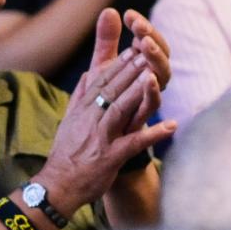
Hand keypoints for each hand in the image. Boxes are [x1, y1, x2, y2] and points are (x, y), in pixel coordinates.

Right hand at [35, 10, 178, 214]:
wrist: (58, 185)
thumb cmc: (69, 152)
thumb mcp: (71, 120)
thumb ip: (81, 97)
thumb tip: (87, 74)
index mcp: (84, 108)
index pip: (102, 80)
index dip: (120, 62)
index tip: (136, 44)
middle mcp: (91, 118)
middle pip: (112, 89)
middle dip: (130, 68)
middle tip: (148, 49)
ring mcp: (101, 137)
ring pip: (120, 109)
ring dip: (138, 92)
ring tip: (155, 76)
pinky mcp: (111, 157)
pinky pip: (134, 143)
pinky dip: (152, 134)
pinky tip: (172, 125)